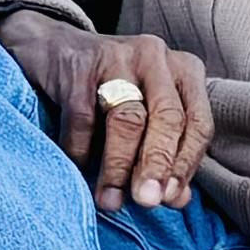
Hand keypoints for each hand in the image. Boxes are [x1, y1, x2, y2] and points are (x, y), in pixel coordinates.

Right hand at [0, 10, 214, 211]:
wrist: (53, 48)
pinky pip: (82, 117)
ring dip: (119, 166)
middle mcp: (156, 57)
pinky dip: (80, 150)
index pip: (197, 123)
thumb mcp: (144, 113)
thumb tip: (176, 199)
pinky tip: (78, 169)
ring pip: (127, 118)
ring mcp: (117, 56)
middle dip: (157, 165)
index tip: (170, 199)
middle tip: (146, 201)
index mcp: (183, 70)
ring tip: (110, 200)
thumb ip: (165, 152)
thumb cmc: (107, 90)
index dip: (185, 164)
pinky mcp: (79, 64)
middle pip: (167, 118)